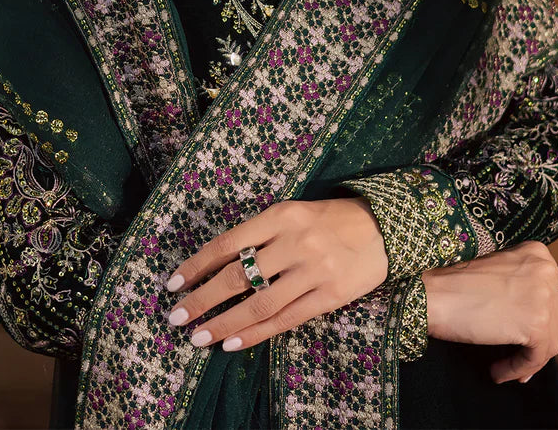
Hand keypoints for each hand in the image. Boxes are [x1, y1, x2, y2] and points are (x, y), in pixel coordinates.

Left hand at [165, 197, 388, 350]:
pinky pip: (285, 320)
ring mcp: (313, 270)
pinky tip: (233, 342)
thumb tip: (219, 264)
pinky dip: (255, 333)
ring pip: (259, 302)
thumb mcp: (294, 214)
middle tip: (176, 316)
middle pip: (238, 275)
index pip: (228, 242)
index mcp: (281, 215)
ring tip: (198, 336)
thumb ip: (262, 234)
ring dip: (224, 322)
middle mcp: (294, 241)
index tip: (173, 284)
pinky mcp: (329, 295)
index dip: (197, 265)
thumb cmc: (329, 220)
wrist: (383, 228)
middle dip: (202, 298)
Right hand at [422, 241, 557, 382]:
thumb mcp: (503, 273)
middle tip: (547, 362)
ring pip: (552, 340)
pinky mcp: (536, 323)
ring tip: (509, 368)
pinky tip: (499, 371)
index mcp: (538, 253)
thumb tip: (552, 319)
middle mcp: (546, 269)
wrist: (434, 294)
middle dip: (557, 342)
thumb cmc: (457, 285)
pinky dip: (519, 368)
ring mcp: (543, 295)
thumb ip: (529, 286)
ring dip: (531, 358)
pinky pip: (537, 357)